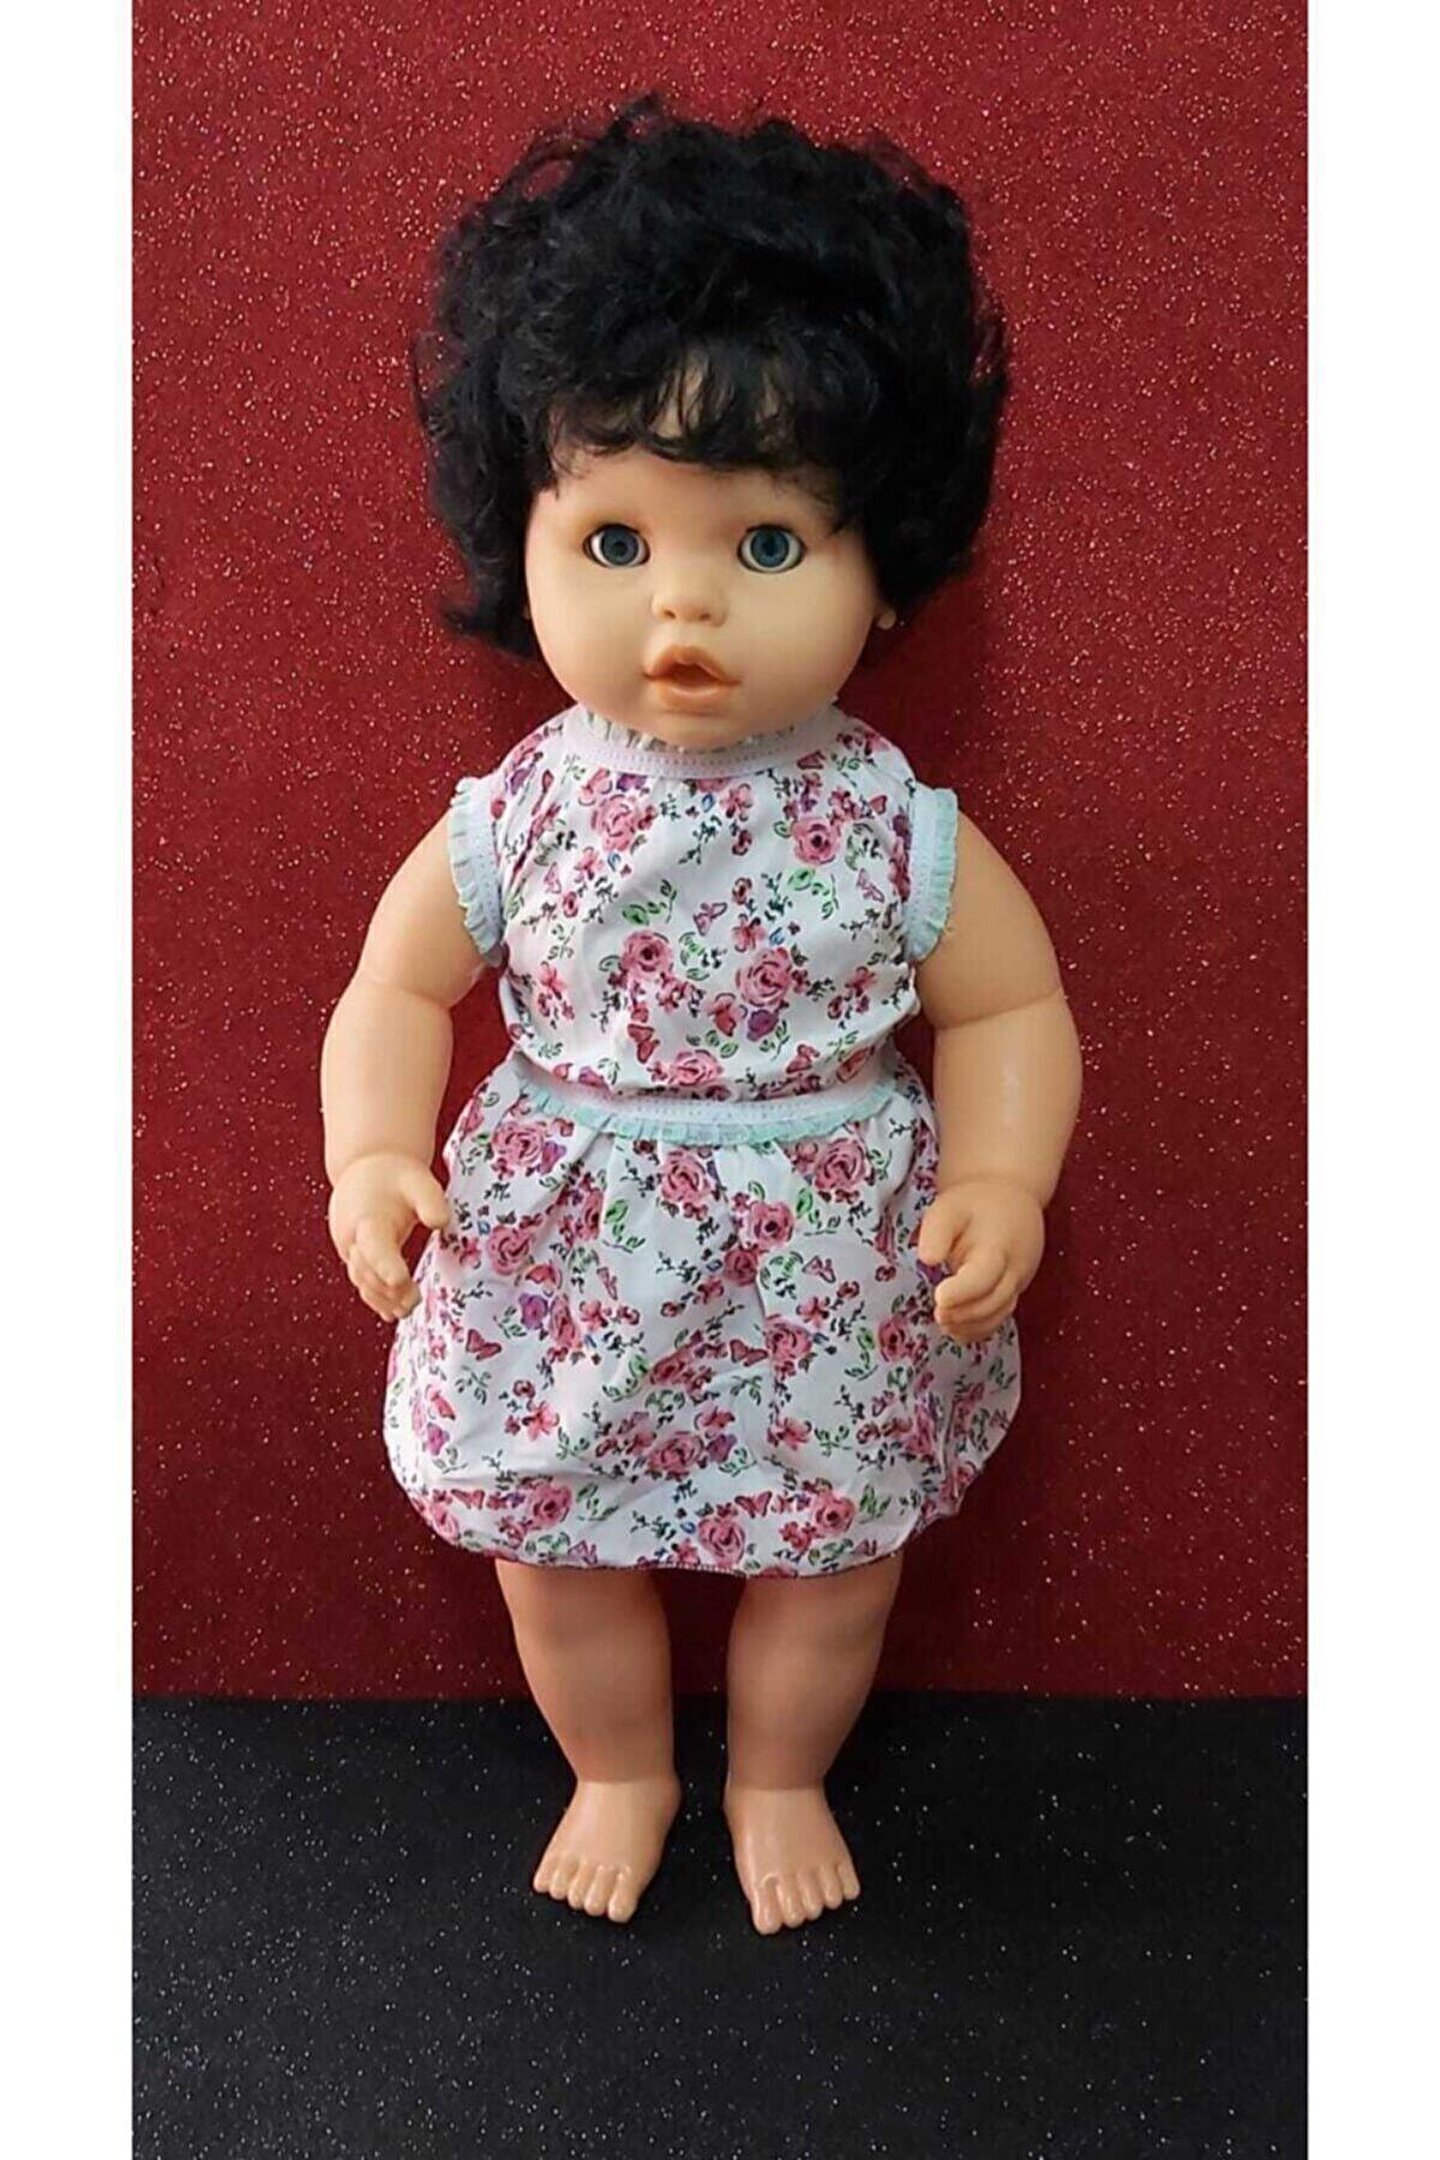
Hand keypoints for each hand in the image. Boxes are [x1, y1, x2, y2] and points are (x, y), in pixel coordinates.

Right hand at [327, 1151, 450, 1321]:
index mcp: (368, 1217)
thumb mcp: (418, 1180)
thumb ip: (430, 1200)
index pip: (373, 1244)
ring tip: (408, 1310)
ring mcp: (350, 1248)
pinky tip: (393, 1312)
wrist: (365, 1169)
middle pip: (368, 1270)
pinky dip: (376, 1298)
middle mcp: (353, 1236)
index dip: (384, 1264)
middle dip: (389, 1289)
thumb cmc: (396, 1176)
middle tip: (414, 1301)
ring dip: (383, 1298)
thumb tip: (439, 1222)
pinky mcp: (355, 1256)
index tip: (400, 1279)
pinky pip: (362, 1281)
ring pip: (363, 1280)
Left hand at [916, 1175, 1044, 1344]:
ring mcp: (1018, 1282)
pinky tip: (958, 1330)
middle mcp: (1014, 1268)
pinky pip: (1001, 1316)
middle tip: (937, 1314)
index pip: (984, 1276)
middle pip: (994, 1301)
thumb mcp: (949, 1208)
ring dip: (972, 1326)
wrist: (1009, 1198)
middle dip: (964, 1314)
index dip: (962, 1292)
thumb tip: (927, 1259)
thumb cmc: (974, 1204)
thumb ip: (936, 1232)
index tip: (939, 1296)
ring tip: (945, 1325)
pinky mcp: (1015, 1290)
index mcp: (998, 1246)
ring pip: (1000, 1314)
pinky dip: (980, 1328)